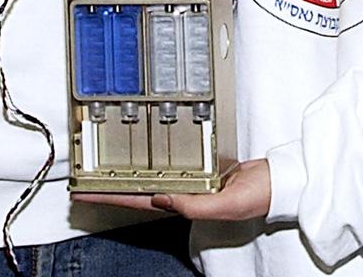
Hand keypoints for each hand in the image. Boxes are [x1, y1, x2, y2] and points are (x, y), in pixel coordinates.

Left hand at [72, 157, 270, 220]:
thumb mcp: (226, 204)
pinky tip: (143, 158)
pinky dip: (153, 163)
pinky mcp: (200, 167)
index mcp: (186, 204)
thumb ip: (195, 204)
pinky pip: (170, 165)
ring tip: (104, 169)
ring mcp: (191, 181)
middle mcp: (184, 194)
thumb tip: (162, 197)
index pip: (139, 201)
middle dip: (111, 187)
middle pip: (138, 190)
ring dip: (127, 175)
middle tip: (84, 179)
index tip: (86, 192)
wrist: (279, 180)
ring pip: (151, 177)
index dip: (112, 196)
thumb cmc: (258, 196)